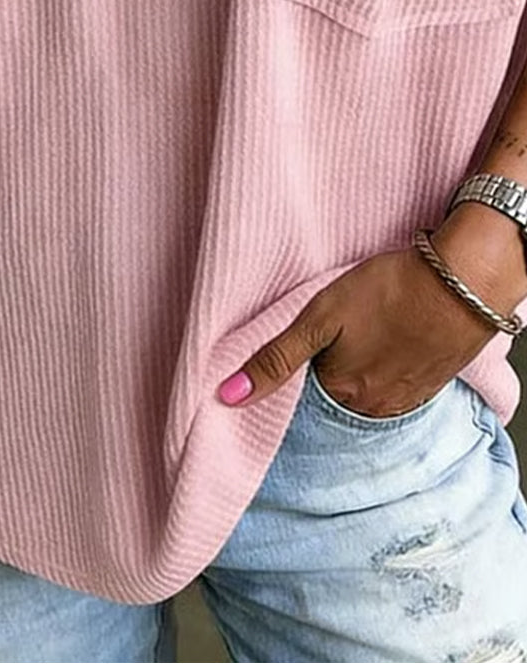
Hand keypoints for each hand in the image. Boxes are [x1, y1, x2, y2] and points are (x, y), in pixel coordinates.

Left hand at [216, 236, 509, 416]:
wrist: (464, 281)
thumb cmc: (389, 291)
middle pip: (333, 394)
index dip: (297, 367)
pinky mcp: (430, 384)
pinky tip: (389, 341)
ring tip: (363, 336)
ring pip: (365, 391)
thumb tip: (227, 397)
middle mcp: (372, 408)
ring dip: (360, 370)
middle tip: (337, 333)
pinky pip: (395, 387)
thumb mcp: (320, 317)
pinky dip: (386, 369)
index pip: (300, 394)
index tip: (304, 344)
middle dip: (328, 369)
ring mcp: (405, 400)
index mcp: (340, 393)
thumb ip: (275, 359)